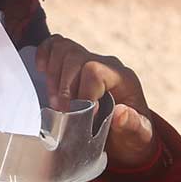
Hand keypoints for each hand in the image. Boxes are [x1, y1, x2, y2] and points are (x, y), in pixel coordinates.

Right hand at [35, 35, 157, 169]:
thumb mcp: (139, 136)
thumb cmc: (131, 134)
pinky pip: (56, 45)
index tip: (84, 115)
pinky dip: (45, 54)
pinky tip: (41, 71)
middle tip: (61, 111)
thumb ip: (133, 126)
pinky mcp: (75, 62)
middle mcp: (106, 64)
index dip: (84, 93)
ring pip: (64, 48)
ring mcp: (89, 60)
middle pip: (76, 57)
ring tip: (53, 99)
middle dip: (64, 86)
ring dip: (52, 74)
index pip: (95, 71)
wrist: (125, 133)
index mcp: (124, 78)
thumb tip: (120, 113)